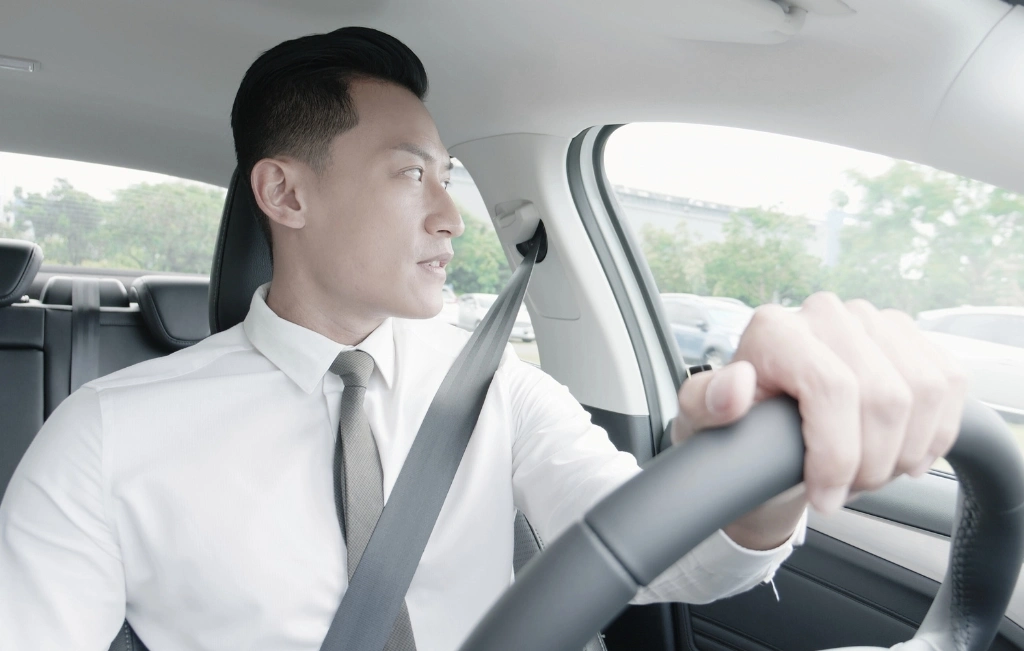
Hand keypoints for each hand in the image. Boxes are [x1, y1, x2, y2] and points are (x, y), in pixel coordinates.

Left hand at [671, 292, 968, 549]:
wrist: (769, 429)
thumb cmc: (737, 426)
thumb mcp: (702, 421)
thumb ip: (706, 403)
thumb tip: (735, 385)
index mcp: (775, 329)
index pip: (832, 388)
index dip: (838, 454)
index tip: (825, 497)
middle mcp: (826, 313)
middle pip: (884, 396)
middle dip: (871, 462)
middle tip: (846, 490)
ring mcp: (873, 322)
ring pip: (924, 391)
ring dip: (905, 450)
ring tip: (871, 474)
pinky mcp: (912, 339)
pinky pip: (948, 385)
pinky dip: (936, 432)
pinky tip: (904, 455)